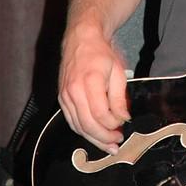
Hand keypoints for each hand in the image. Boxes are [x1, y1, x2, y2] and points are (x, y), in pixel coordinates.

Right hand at [58, 24, 129, 152]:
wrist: (80, 40)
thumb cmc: (100, 54)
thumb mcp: (117, 72)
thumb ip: (119, 98)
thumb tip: (123, 118)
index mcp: (90, 82)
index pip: (101, 114)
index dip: (113, 124)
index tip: (123, 124)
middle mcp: (73, 91)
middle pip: (88, 124)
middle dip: (104, 138)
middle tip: (117, 143)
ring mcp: (65, 96)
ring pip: (78, 127)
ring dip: (93, 139)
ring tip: (108, 145)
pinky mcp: (61, 99)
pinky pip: (71, 121)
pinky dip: (83, 131)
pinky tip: (94, 135)